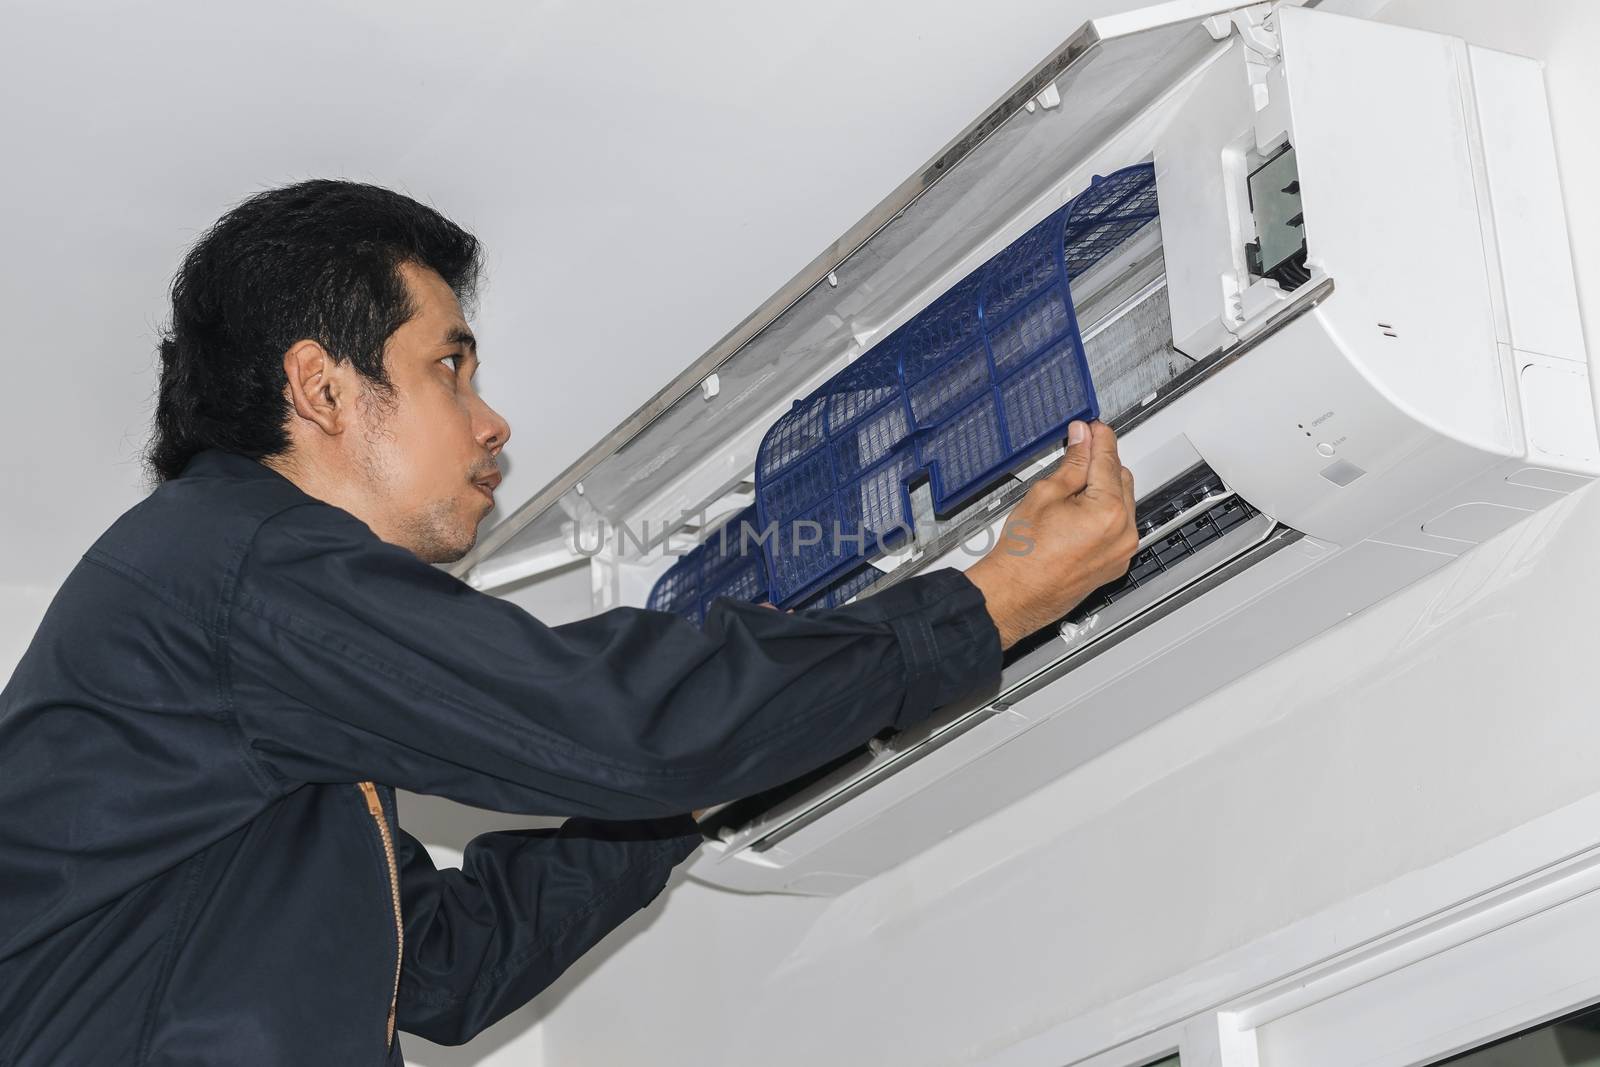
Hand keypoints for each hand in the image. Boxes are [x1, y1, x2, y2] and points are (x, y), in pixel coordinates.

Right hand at [965, 419, 1138, 648]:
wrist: (1015, 595)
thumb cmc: (1023, 555)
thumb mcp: (1044, 494)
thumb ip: (1071, 463)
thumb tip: (1082, 440)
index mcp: (1107, 511)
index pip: (1108, 459)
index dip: (1098, 437)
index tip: (1091, 427)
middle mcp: (1122, 533)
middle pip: (1122, 479)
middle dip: (1101, 464)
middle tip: (1077, 452)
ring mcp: (1121, 552)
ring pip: (1122, 504)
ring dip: (1103, 489)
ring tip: (1070, 489)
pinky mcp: (1115, 564)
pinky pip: (1117, 529)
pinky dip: (1103, 515)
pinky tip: (1077, 513)